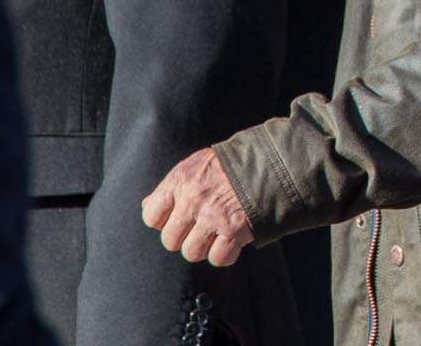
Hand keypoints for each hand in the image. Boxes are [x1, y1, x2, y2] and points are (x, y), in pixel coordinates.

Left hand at [142, 148, 253, 266]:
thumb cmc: (232, 165)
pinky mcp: (235, 231)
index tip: (177, 217)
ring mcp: (214, 217)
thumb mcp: (197, 164)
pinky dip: (224, 254)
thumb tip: (148, 206)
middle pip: (170, 240)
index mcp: (181, 181)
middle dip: (184, 237)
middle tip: (199, 227)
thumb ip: (173, 185)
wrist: (272, 162)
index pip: (151, 216)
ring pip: (191, 252)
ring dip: (203, 247)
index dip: (163, 221)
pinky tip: (230, 240)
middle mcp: (194, 200)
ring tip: (215, 233)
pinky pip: (218, 258)